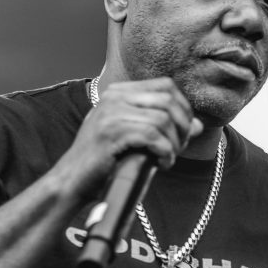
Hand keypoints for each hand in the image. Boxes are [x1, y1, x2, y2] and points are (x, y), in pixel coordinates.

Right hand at [54, 77, 203, 198]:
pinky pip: (153, 136)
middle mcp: (114, 98)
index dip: (183, 107)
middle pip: (168, 100)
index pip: (165, 86)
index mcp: (118, 93)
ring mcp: (111, 114)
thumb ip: (162, 127)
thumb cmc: (102, 162)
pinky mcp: (111, 133)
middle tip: (179, 147)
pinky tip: (162, 164)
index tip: (184, 131)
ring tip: (168, 158)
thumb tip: (197, 125)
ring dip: (175, 143)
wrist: (71, 181)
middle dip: (182, 125)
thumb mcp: (133, 138)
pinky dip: (165, 151)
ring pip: (163, 119)